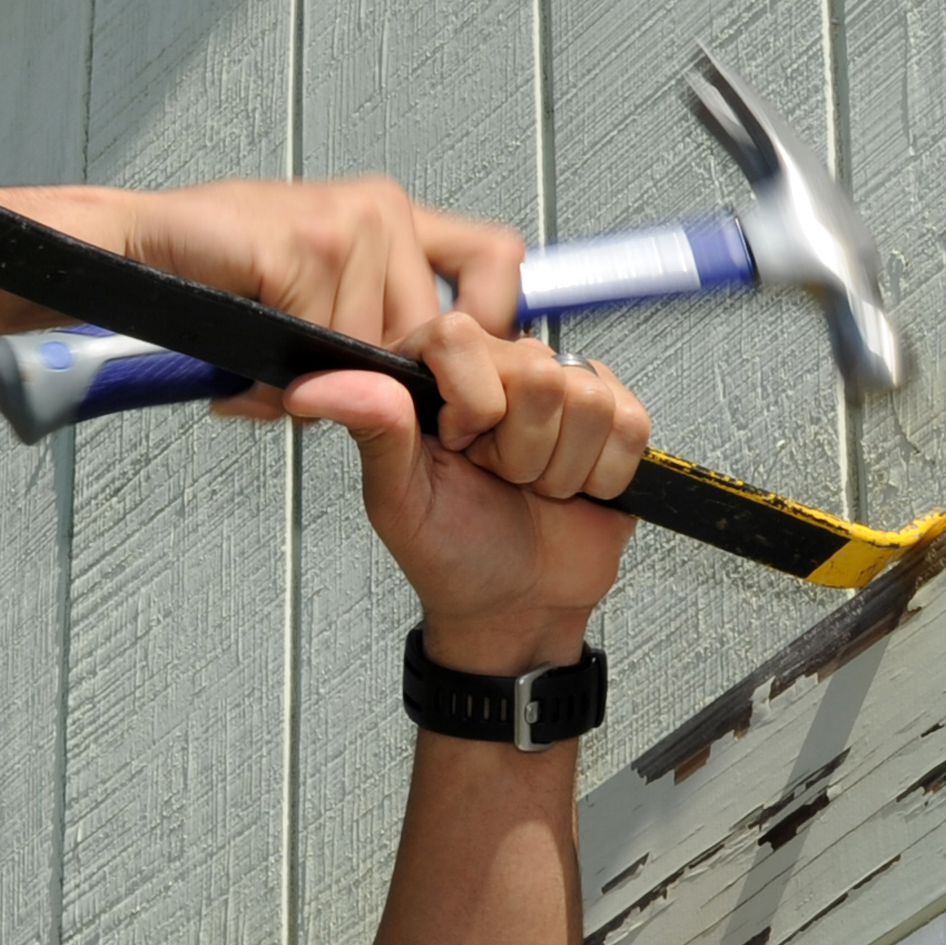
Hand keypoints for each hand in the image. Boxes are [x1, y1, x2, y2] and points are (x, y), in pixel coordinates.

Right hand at [117, 177, 525, 413]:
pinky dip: (279, 363)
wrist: (141, 249)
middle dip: (378, 374)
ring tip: (268, 342)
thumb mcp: (319, 296)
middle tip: (320, 368)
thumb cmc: (222, 273)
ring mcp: (345, 225)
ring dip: (315, 370)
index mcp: (391, 215)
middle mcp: (379, 210)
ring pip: (370, 349)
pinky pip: (320, 343)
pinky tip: (250, 330)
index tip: (464, 367)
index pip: (497, 258)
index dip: (492, 322)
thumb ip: (375, 330)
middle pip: (429, 332)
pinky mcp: (303, 247)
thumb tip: (428, 396)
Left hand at [285, 318, 647, 673]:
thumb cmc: (452, 559)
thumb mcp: (399, 501)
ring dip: (560, 467)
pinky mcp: (614, 419)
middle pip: (536, 371)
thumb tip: (316, 385)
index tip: (460, 447)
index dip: (471, 402)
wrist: (518, 608)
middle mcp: (499, 374)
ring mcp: (561, 394)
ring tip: (532, 487)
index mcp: (437, 379)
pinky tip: (574, 487)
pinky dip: (603, 474)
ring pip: (586, 397)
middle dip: (519, 448)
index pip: (461, 336)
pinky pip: (629, 422)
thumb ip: (372, 430)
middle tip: (498, 478)